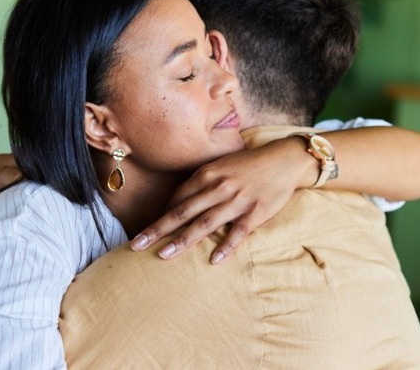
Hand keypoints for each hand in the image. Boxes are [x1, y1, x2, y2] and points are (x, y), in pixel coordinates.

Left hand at [129, 138, 311, 263]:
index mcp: (207, 174)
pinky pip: (238, 232)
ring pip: (204, 223)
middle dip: (157, 230)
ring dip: (182, 240)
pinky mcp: (256, 212)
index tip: (148, 232)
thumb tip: (180, 201)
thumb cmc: (249, 165)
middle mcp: (218, 187)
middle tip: (136, 245)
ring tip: (164, 255)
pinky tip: (215, 260)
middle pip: (182, 212)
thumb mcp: (221, 166)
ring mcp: (236, 200)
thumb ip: (201, 183)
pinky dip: (227, 246)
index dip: (161, 216)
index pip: (177, 198)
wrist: (284, 160)